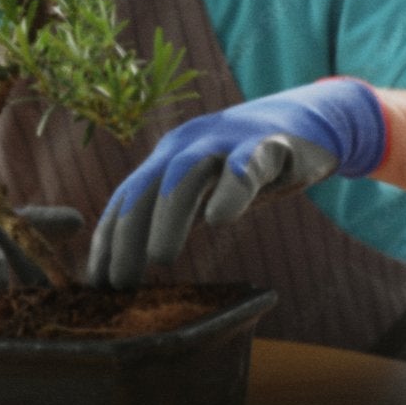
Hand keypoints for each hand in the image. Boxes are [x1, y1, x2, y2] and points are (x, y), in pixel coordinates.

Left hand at [85, 80, 389, 285]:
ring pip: (186, 174)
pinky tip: (220, 220)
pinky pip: (245, 165)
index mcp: (167, 156)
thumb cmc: (249, 166)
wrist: (310, 122)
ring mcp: (227, 140)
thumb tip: (135, 262)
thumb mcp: (205, 189)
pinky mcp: (268, 144)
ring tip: (161, 259)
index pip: (126, 198)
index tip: (95, 282)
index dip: (107, 238)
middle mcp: (189, 144)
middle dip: (127, 235)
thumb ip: (175, 214)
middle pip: (146, 187)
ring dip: (168, 217)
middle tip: (120, 282)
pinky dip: (230, 190)